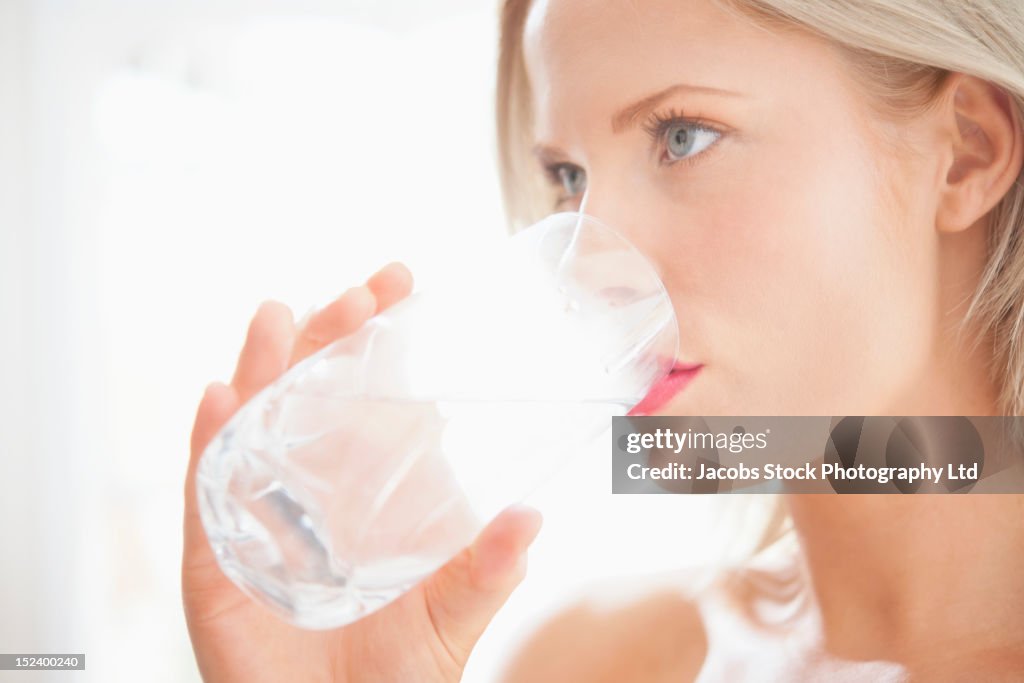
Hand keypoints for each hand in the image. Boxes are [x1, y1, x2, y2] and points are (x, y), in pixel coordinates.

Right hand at [183, 262, 542, 681]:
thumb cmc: (396, 677)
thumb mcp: (453, 614)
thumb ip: (489, 569)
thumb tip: (533, 515)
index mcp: (365, 494)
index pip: (368, 400)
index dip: (382, 344)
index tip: (407, 289)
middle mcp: (309, 494)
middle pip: (310, 397)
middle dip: (332, 337)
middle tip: (365, 291)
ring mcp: (260, 521)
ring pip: (254, 427)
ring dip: (265, 368)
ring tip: (282, 313)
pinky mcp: (218, 563)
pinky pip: (206, 495)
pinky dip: (209, 443)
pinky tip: (222, 396)